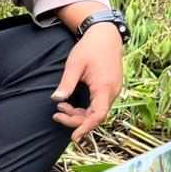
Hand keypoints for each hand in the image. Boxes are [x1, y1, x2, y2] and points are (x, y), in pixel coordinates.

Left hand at [51, 24, 123, 141]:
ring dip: (79, 113)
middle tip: (56, 115)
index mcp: (104, 86)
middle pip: (96, 116)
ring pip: (97, 111)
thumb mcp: (74, 64)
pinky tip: (70, 103)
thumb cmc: (89, 47)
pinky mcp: (111, 88)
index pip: (98, 115)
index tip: (73, 136)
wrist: (106, 35)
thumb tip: (55, 99)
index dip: (85, 127)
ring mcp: (114, 90)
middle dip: (76, 119)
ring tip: (60, 108)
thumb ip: (66, 83)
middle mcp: (113, 90)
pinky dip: (85, 108)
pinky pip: (99, 105)